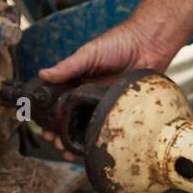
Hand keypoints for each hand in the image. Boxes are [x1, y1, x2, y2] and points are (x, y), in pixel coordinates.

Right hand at [37, 14, 175, 155]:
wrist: (149, 44)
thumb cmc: (120, 42)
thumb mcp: (89, 53)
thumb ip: (67, 66)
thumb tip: (44, 74)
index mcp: (80, 81)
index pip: (61, 102)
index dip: (51, 116)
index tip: (43, 127)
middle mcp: (91, 94)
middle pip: (73, 118)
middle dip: (62, 133)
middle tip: (55, 142)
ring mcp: (106, 102)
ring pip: (89, 126)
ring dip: (78, 139)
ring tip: (69, 150)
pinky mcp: (122, 108)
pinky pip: (109, 124)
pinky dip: (100, 136)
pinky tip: (92, 145)